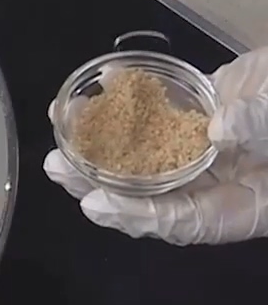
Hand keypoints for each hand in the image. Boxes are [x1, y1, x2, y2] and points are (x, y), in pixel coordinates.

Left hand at [43, 47, 267, 244]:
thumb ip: (265, 125)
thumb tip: (220, 128)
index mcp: (247, 205)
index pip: (186, 220)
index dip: (139, 215)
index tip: (97, 203)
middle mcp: (222, 182)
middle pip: (152, 194)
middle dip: (100, 182)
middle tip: (58, 167)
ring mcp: (210, 148)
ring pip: (145, 155)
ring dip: (101, 143)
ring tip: (61, 127)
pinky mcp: (205, 110)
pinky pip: (159, 111)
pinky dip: (128, 100)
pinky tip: (99, 84)